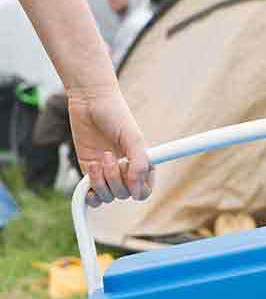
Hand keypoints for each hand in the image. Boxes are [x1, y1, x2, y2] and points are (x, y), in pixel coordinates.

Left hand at [67, 85, 152, 207]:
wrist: (89, 101)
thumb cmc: (115, 114)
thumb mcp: (133, 137)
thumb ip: (139, 163)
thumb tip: (136, 186)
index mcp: (142, 164)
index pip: (144, 191)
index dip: (137, 189)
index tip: (128, 174)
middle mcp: (126, 171)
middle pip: (124, 195)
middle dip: (114, 179)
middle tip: (109, 155)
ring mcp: (107, 173)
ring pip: (107, 196)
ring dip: (101, 182)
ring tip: (97, 161)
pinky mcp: (89, 172)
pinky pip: (91, 195)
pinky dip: (89, 192)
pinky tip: (89, 177)